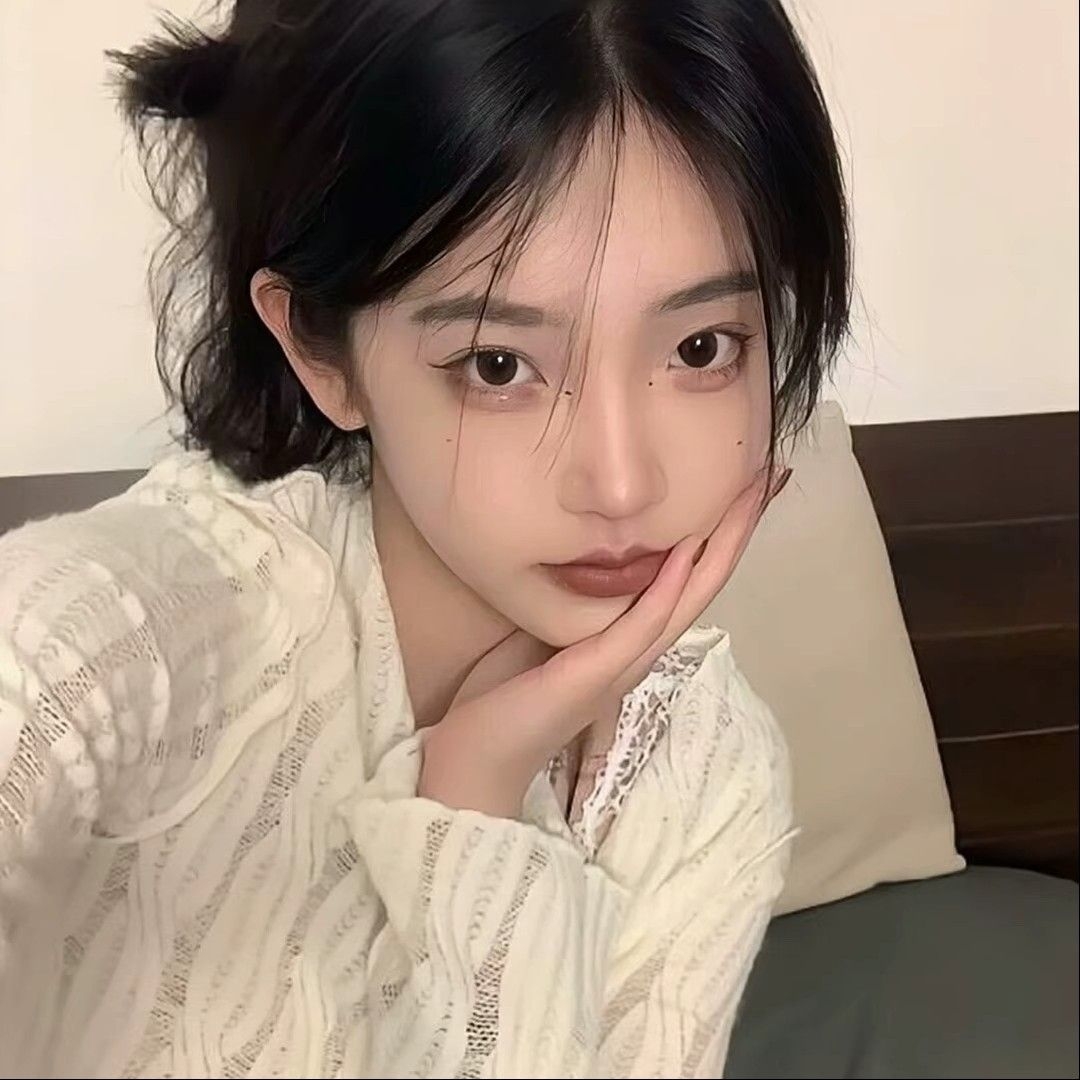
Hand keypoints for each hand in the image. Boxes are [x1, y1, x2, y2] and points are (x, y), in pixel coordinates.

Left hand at [418, 466, 789, 817]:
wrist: (478, 755)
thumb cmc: (505, 694)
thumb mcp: (543, 628)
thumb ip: (572, 598)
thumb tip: (579, 551)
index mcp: (626, 638)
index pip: (684, 577)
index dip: (715, 532)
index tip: (742, 486)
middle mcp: (636, 650)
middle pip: (702, 582)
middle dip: (735, 530)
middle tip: (771, 478)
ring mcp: (622, 664)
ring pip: (686, 599)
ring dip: (718, 549)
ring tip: (747, 503)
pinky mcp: (597, 675)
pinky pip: (641, 626)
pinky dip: (666, 589)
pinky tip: (685, 551)